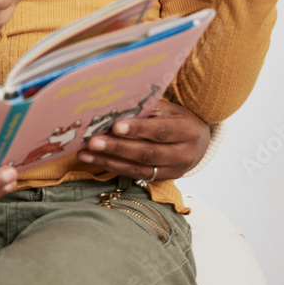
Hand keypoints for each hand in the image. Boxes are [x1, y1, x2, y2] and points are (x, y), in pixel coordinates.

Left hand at [77, 100, 209, 180]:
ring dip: (109, 161)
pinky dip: (114, 167)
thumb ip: (146, 109)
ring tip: (85, 154)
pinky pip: (135, 175)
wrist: (198, 142)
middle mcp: (183, 154)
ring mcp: (174, 170)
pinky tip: (95, 160)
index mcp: (187, 131)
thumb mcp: (167, 109)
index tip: (115, 126)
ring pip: (139, 168)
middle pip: (147, 153)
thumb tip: (113, 105)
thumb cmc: (176, 119)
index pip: (161, 131)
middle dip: (117, 148)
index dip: (138, 129)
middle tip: (93, 142)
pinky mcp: (162, 179)